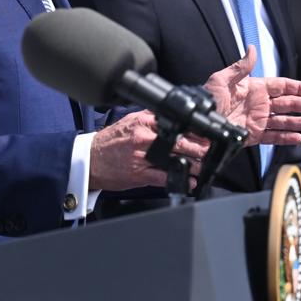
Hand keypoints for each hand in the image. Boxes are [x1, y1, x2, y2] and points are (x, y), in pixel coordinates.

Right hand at [88, 110, 207, 190]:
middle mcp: (143, 138)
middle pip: (178, 142)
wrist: (90, 159)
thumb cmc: (110, 141)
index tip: (206, 135)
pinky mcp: (139, 174)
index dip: (193, 131)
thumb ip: (150, 118)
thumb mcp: (129, 121)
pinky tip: (190, 182)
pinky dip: (179, 180)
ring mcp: (141, 157)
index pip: (174, 124)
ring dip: (193, 165)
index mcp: (142, 122)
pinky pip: (163, 177)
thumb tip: (171, 117)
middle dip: (198, 148)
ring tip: (205, 168)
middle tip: (210, 151)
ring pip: (174, 160)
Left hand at [205, 47, 300, 145]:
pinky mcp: (251, 136)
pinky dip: (285, 138)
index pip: (281, 86)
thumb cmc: (206, 100)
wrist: (195, 125)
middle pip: (288, 104)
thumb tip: (252, 48)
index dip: (299, 88)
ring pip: (284, 121)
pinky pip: (272, 137)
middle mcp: (257, 104)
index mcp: (253, 88)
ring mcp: (256, 120)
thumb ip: (240, 67)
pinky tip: (299, 137)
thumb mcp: (221, 80)